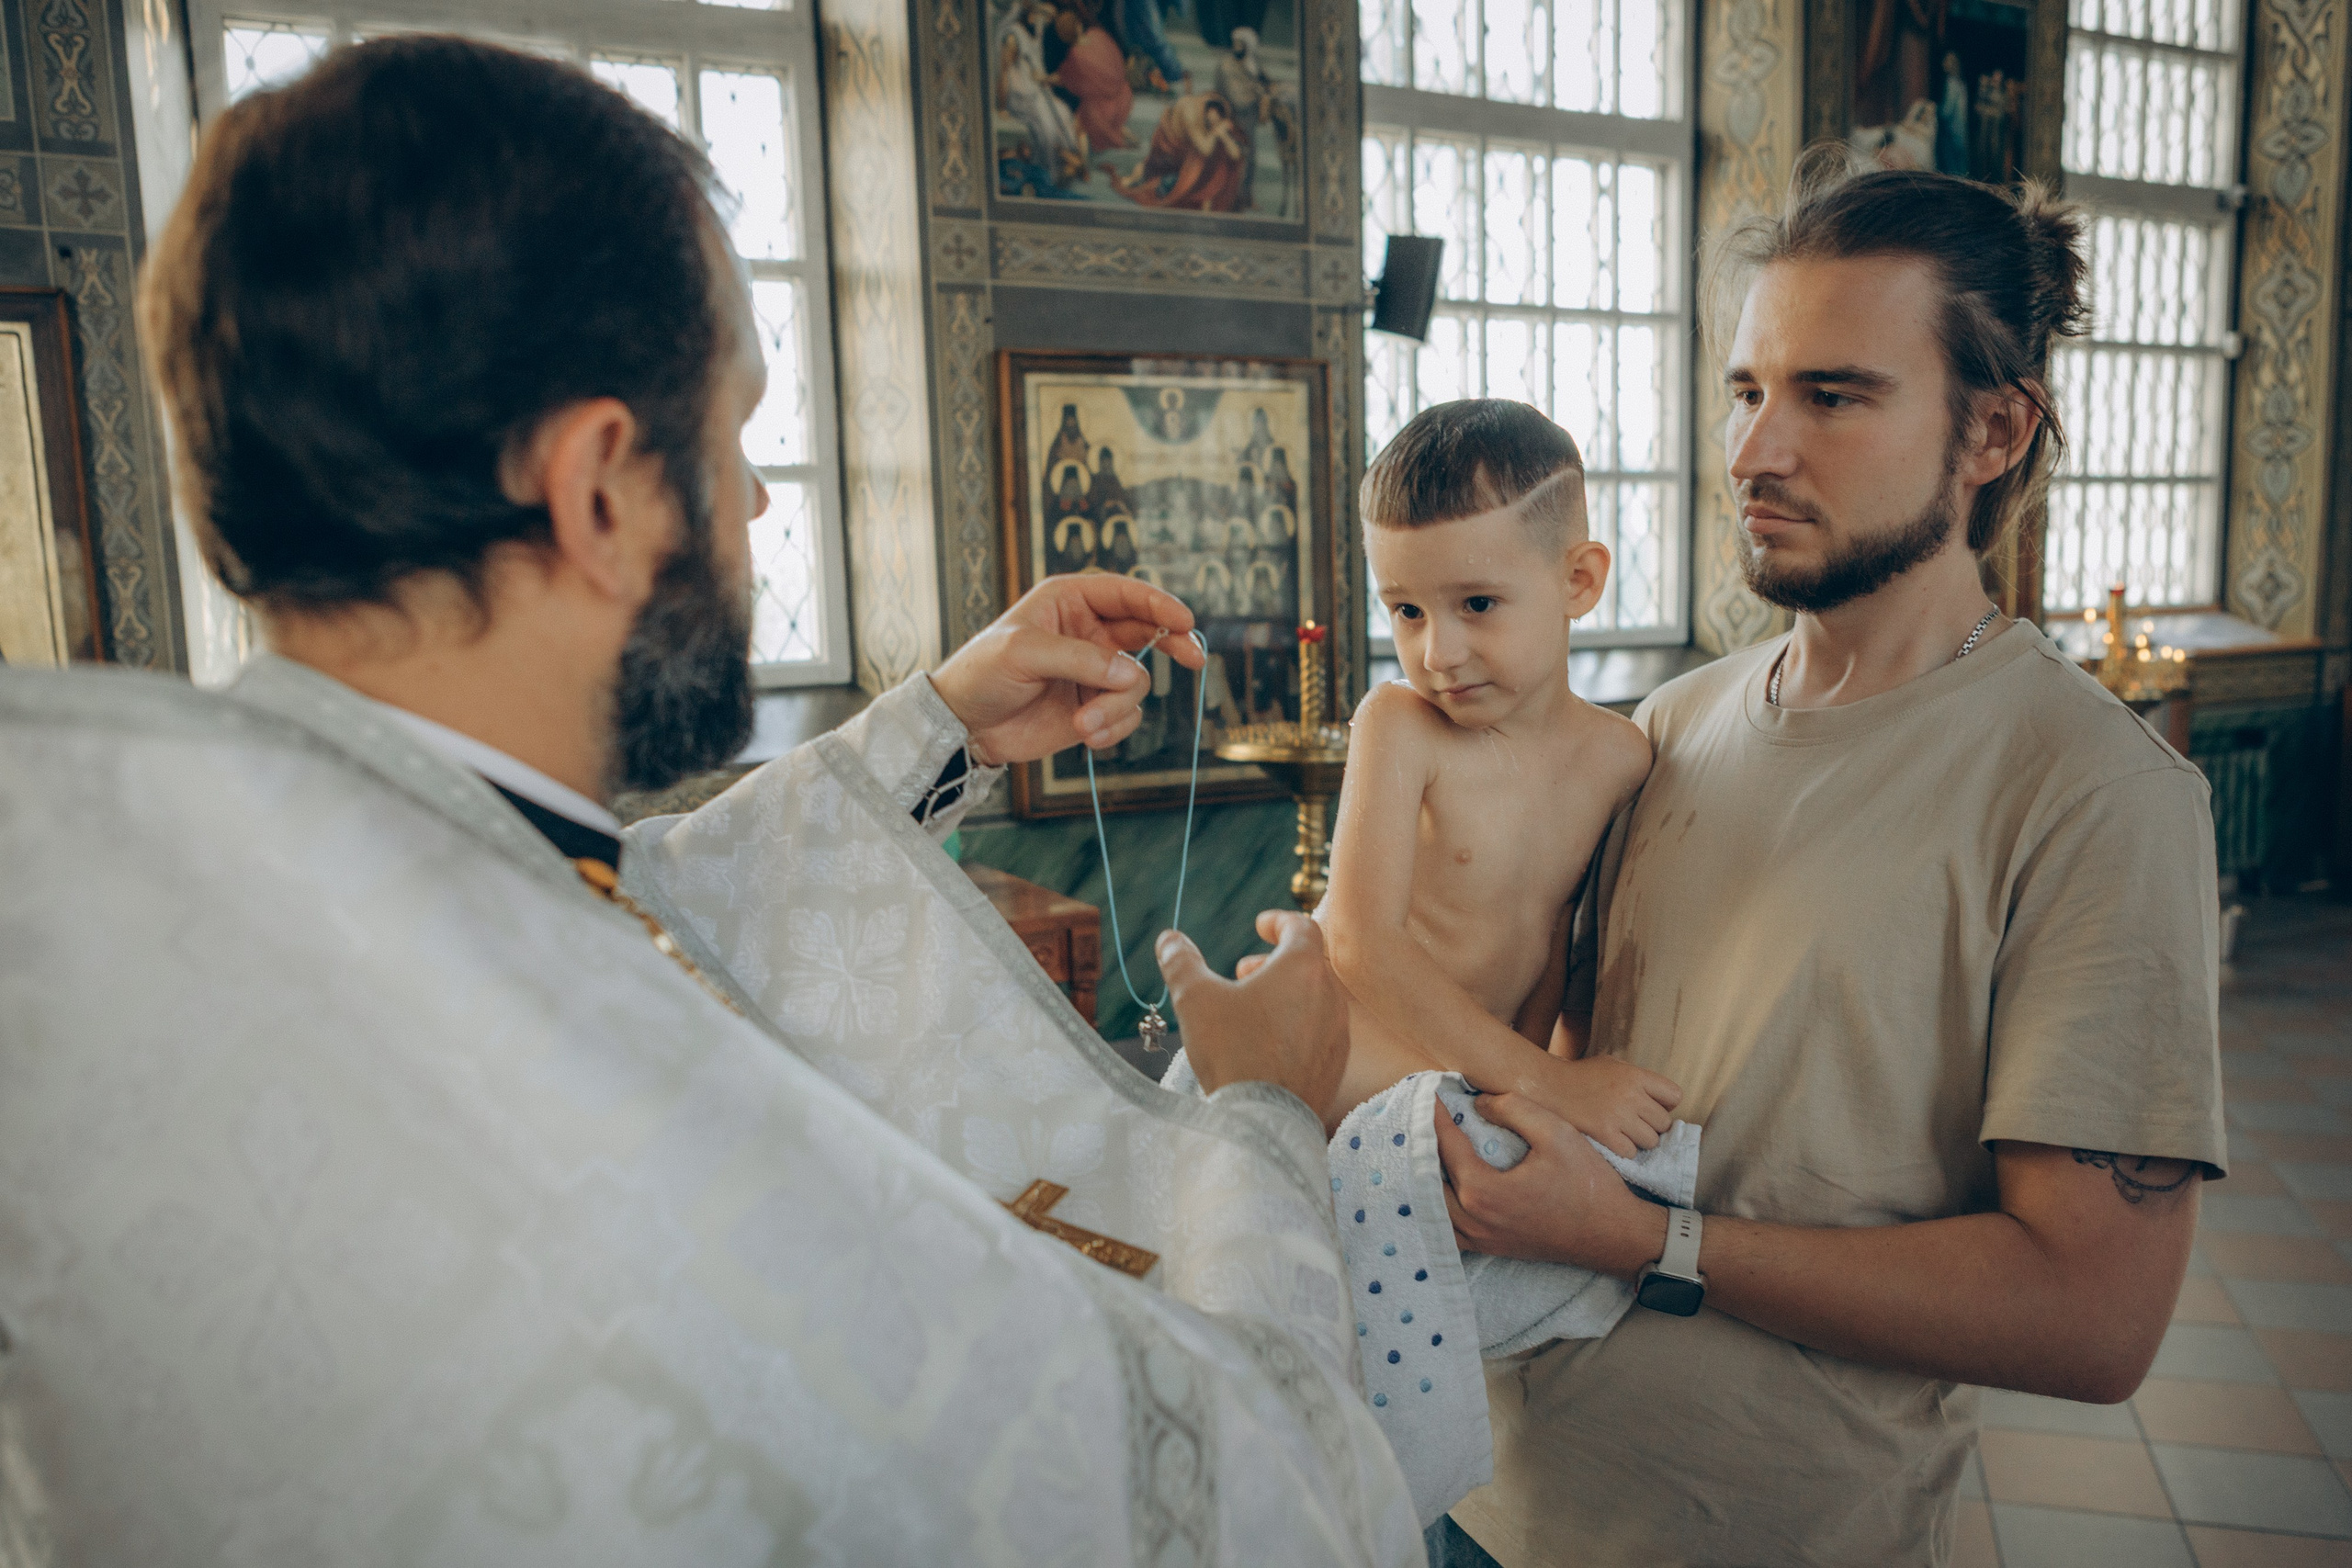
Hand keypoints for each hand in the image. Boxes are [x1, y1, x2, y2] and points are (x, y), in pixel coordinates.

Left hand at [929, 575, 1205, 765]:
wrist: (965, 725)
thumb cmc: (983, 672)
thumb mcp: (1025, 653)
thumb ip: (1081, 659)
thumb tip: (1132, 674)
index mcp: (1070, 601)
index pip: (1125, 594)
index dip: (1158, 604)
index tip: (1184, 620)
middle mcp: (1088, 633)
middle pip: (1147, 630)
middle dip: (1173, 644)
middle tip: (1195, 658)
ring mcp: (1094, 672)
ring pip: (1136, 684)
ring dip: (1116, 707)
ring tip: (1083, 724)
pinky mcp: (1093, 707)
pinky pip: (1126, 715)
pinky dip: (1113, 727)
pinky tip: (1085, 735)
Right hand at [1157, 910, 1347, 1113]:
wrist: (1264, 1121)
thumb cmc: (1231, 1051)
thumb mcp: (1195, 999)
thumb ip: (1181, 962)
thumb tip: (1169, 939)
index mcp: (1303, 968)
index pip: (1301, 927)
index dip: (1279, 922)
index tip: (1260, 926)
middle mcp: (1330, 996)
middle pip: (1309, 964)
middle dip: (1275, 962)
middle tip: (1244, 971)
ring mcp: (1338, 1033)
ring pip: (1316, 999)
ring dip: (1286, 995)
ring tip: (1252, 1009)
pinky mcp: (1336, 1066)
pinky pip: (1319, 1033)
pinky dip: (1297, 1025)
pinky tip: (1268, 1045)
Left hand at [1435, 1092, 1665, 1275]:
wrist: (1613, 1235)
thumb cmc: (1588, 1183)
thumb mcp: (1556, 1132)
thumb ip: (1514, 1110)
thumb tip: (1480, 1103)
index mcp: (1483, 1191)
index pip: (1444, 1146)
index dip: (1435, 1115)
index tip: (1431, 1091)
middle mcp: (1473, 1220)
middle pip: (1426, 1179)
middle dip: (1421, 1146)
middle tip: (1422, 1117)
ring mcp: (1480, 1239)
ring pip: (1431, 1209)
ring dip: (1423, 1179)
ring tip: (1427, 1149)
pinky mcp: (1490, 1248)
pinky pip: (1448, 1230)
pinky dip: (1436, 1208)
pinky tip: (1441, 1188)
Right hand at [1524, 1052, 1680, 1157]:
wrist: (1546, 1086)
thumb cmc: (1579, 1075)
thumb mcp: (1612, 1064)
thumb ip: (1638, 1079)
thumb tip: (1663, 1101)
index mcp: (1636, 1075)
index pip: (1674, 1096)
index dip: (1665, 1105)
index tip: (1651, 1108)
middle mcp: (1631, 1095)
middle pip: (1664, 1123)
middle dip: (1651, 1125)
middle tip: (1634, 1124)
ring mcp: (1618, 1116)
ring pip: (1650, 1141)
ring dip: (1639, 1140)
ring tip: (1623, 1134)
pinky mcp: (1604, 1134)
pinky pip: (1631, 1152)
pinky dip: (1623, 1150)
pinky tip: (1612, 1141)